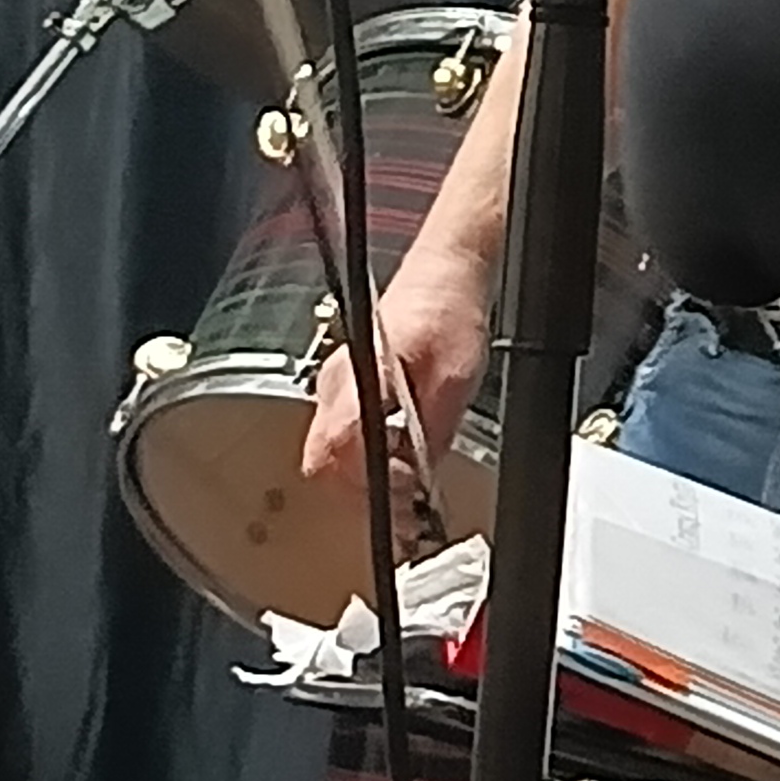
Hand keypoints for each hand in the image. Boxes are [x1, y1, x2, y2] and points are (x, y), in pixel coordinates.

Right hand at [300, 254, 491, 498]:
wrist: (441, 278)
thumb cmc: (447, 316)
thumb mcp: (456, 378)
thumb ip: (432, 432)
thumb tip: (419, 479)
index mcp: (356, 379)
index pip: (336, 451)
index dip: (368, 483)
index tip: (404, 493)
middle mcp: (333, 388)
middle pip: (323, 464)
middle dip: (364, 492)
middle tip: (408, 502)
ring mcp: (332, 392)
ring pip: (328, 458)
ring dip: (365, 481)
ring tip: (409, 486)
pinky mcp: (342, 395)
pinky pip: (339, 442)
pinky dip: (365, 463)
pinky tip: (398, 464)